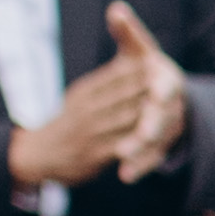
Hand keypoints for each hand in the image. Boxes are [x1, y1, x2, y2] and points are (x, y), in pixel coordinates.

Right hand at [7, 1, 186, 188]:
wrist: (37, 155)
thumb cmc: (67, 125)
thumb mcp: (79, 99)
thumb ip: (104, 85)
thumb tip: (127, 64)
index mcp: (84, 92)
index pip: (116, 75)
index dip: (140, 69)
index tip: (161, 60)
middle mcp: (86, 109)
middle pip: (125, 94)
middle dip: (151, 87)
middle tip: (177, 81)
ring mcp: (90, 131)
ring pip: (128, 118)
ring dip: (152, 112)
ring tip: (176, 107)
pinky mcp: (94, 154)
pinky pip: (123, 145)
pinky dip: (141, 141)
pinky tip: (159, 138)